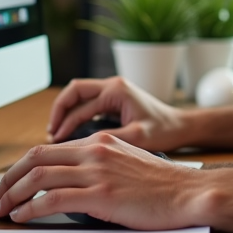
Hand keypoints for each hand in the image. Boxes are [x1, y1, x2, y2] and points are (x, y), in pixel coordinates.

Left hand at [0, 132, 205, 226]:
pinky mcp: (101, 194)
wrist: (188, 192)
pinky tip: (23, 217)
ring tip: (3, 210)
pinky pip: (53, 199)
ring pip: (40, 177)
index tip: (10, 183)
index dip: (21, 166)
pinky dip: (32, 209)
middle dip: (9, 179)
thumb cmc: (161, 185)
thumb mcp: (126, 163)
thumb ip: (99, 165)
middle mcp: (95, 150)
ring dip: (14, 195)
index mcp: (100, 141)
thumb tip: (71, 182)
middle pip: (36, 157)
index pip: (47, 149)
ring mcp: (97, 171)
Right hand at [47, 76, 191, 150]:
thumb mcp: (137, 137)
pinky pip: (88, 102)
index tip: (56, 142)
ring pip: (79, 95)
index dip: (65, 123)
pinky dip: (76, 114)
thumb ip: (110, 139)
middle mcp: (113, 85)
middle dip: (59, 110)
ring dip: (66, 111)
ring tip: (56, 133)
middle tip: (51, 133)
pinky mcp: (114, 99)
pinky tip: (71, 133)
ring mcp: (113, 90)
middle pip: (74, 90)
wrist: (181, 126)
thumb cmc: (164, 131)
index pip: (80, 104)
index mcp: (117, 90)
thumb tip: (82, 147)